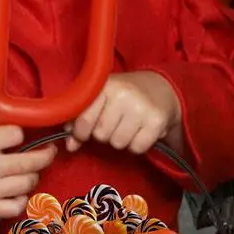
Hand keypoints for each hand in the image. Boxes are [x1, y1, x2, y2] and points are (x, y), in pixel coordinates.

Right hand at [0, 122, 56, 229]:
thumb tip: (10, 125)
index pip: (17, 135)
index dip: (19, 135)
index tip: (17, 137)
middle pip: (31, 161)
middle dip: (45, 155)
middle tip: (49, 152)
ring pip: (28, 183)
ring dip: (32, 176)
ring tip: (28, 172)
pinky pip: (16, 206)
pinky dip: (21, 199)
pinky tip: (17, 192)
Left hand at [67, 72, 181, 153]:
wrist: (162, 87)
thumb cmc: (125, 95)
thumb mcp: (101, 98)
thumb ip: (80, 120)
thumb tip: (70, 146)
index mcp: (105, 85)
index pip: (84, 120)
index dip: (82, 132)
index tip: (87, 131)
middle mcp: (123, 94)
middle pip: (101, 135)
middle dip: (106, 134)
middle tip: (116, 123)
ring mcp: (141, 108)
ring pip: (118, 143)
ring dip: (122, 140)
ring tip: (129, 126)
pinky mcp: (156, 121)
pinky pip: (137, 148)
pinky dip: (137, 145)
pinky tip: (141, 132)